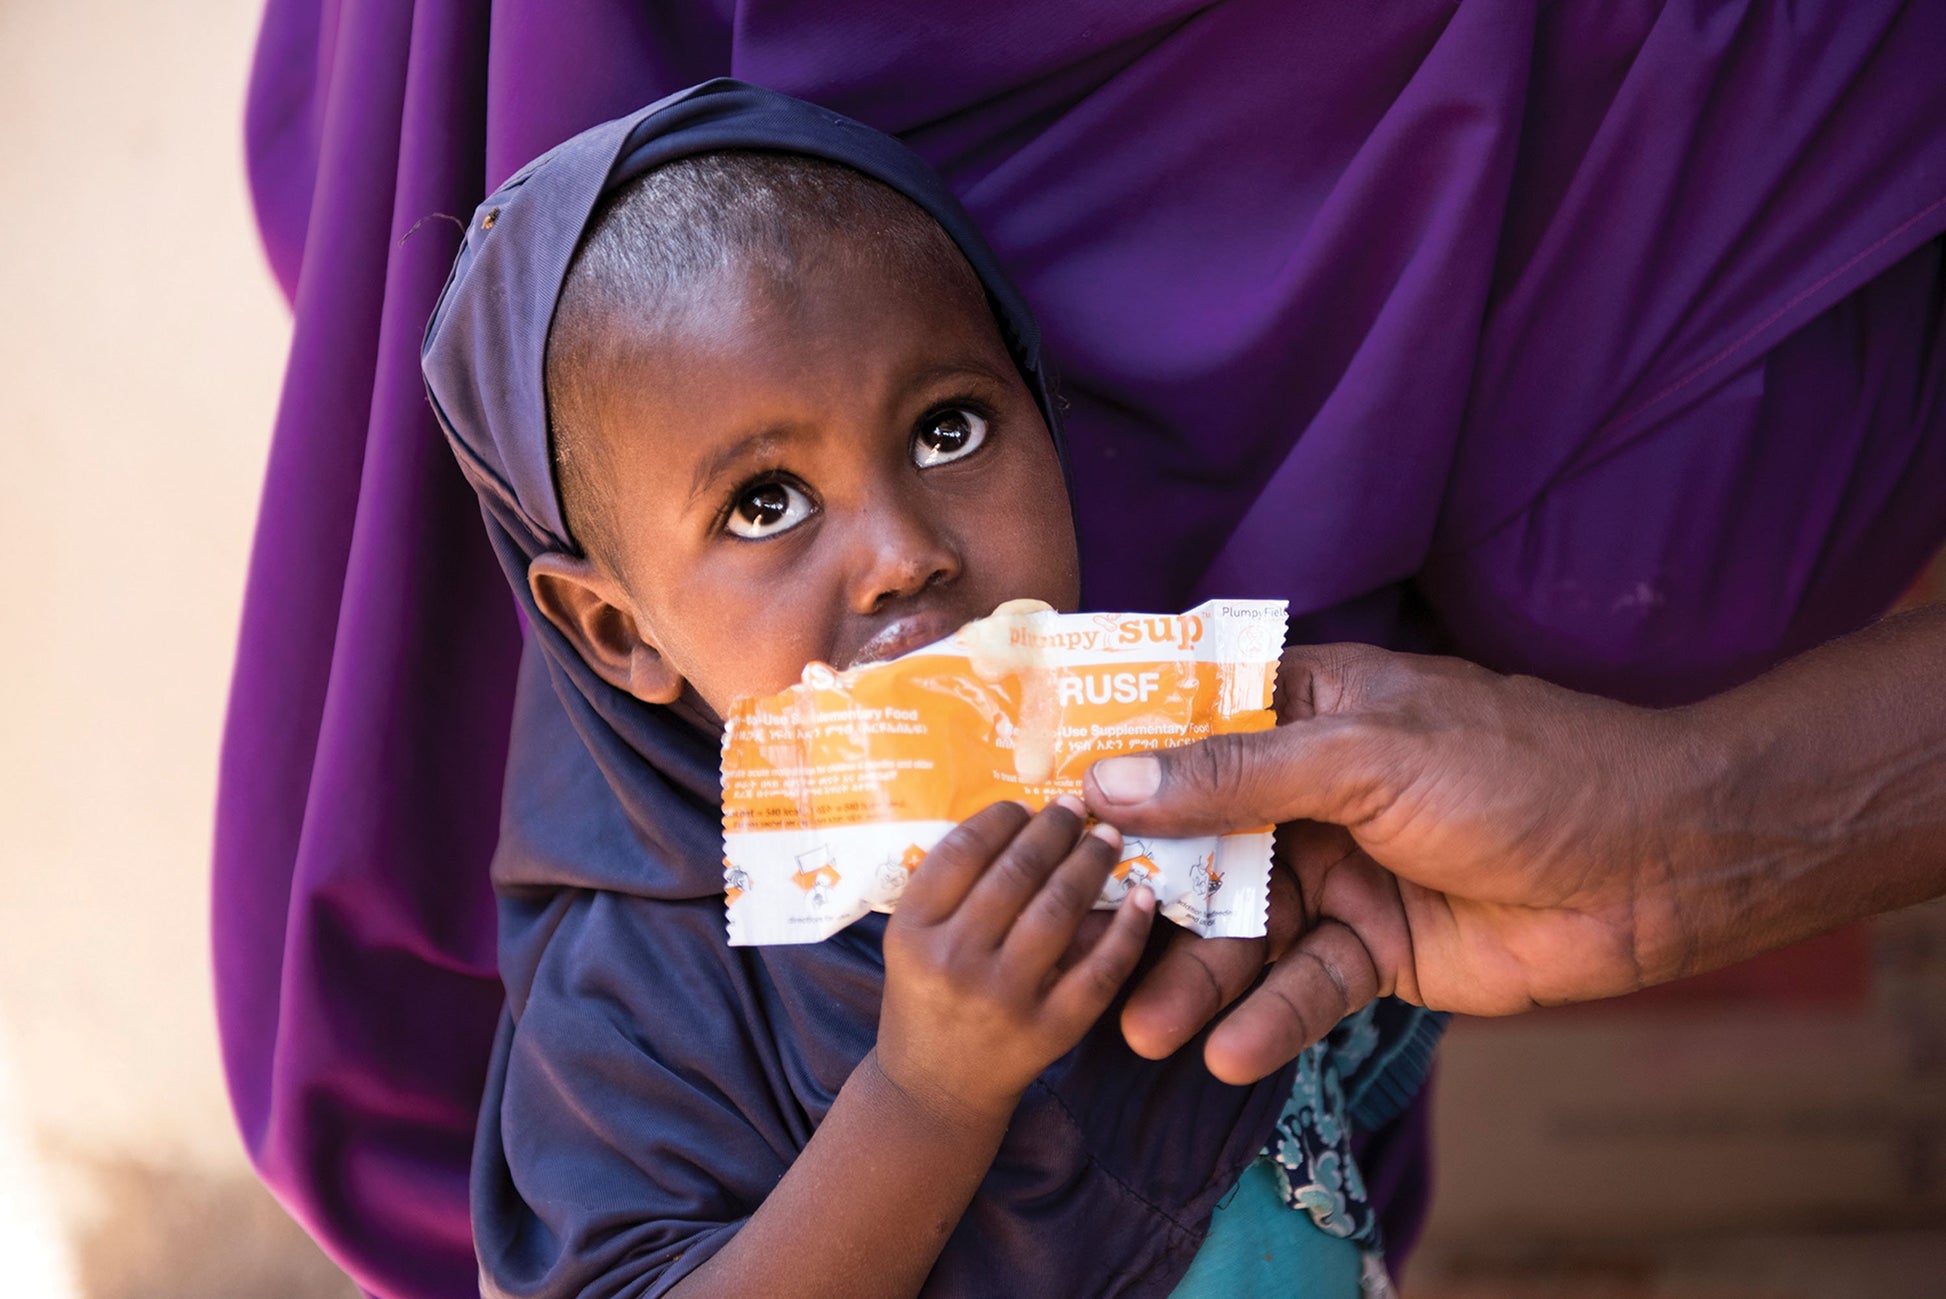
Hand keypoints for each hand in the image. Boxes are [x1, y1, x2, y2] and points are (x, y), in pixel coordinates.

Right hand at [877, 798, 1155, 1124]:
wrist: (933, 1089)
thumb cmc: (926, 996)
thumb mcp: (915, 939)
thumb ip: (954, 886)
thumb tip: (1027, 819)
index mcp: (912, 931)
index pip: (962, 851)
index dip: (1001, 818)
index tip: (1024, 804)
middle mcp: (954, 961)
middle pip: (1015, 874)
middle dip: (1054, 830)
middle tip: (1076, 809)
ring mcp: (1003, 998)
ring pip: (1058, 910)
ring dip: (1089, 863)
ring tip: (1107, 838)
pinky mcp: (1049, 1030)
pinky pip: (1099, 970)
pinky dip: (1127, 929)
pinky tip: (1142, 896)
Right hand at [1086, 643, 1698, 1082]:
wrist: (1657, 864)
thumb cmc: (1517, 769)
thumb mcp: (1363, 754)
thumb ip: (1233, 777)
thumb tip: (1106, 781)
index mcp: (1307, 709)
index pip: (1186, 730)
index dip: (1111, 766)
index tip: (1029, 806)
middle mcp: (1311, 789)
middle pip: (1200, 844)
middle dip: (1143, 899)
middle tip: (1074, 945)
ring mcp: (1343, 870)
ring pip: (1246, 928)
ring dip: (1197, 979)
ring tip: (1141, 1028)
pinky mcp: (1380, 948)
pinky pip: (1308, 984)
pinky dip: (1271, 1018)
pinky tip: (1230, 1052)